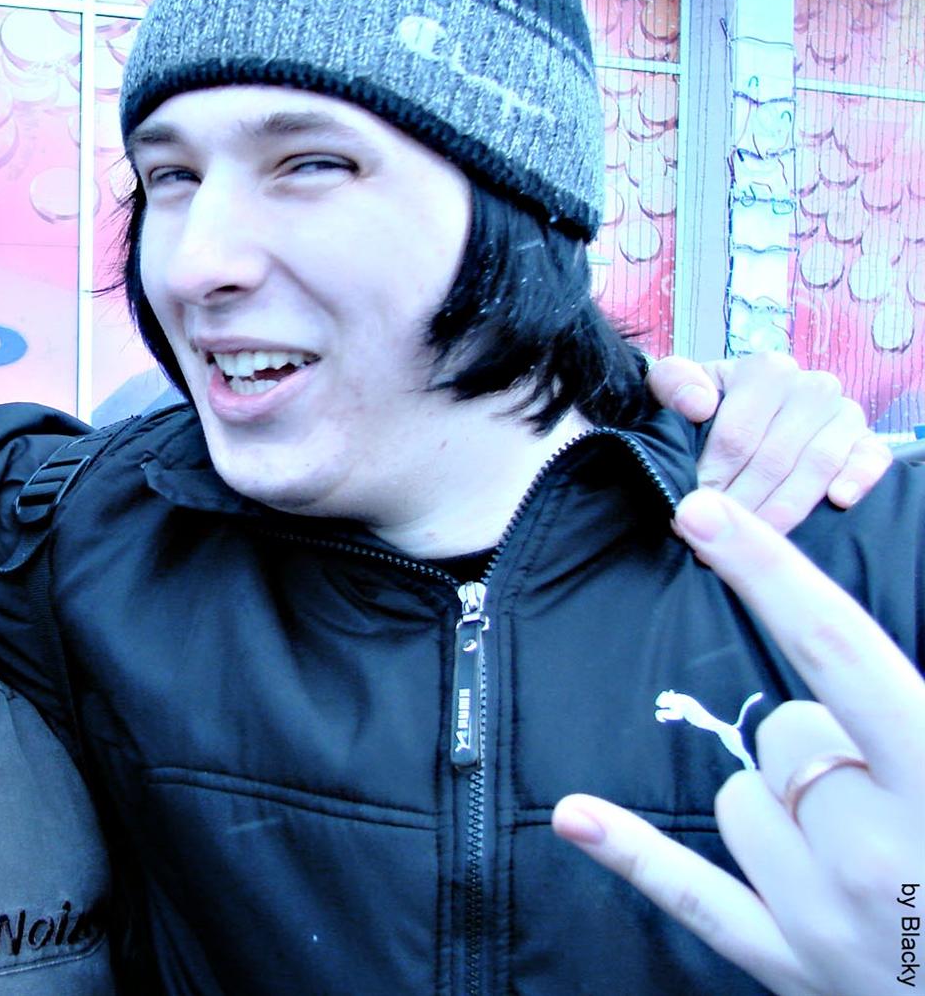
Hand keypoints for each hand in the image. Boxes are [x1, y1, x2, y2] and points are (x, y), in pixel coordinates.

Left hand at [553, 488, 923, 995]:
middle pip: (785, 733)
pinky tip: (574, 817)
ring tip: (859, 849)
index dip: (769, 573)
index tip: (703, 514)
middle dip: (820, 742)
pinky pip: (693, 895)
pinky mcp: (791, 965)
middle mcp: (878, 849)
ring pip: (737, 799)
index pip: (838, 650)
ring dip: (779, 803)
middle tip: (887, 793)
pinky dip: (633, 854)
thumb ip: (917, 710)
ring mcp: (828, 915)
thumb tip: (849, 657)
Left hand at [647, 353, 891, 532]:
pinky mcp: (866, 440)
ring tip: (753, 536)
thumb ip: (674, 384)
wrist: (748, 416)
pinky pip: (871, 459)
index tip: (688, 508)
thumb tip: (698, 404)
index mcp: (766, 371)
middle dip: (739, 504)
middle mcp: (811, 386)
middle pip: (773, 459)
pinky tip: (837, 500)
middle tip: (712, 539)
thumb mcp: (678, 388)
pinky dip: (856, 478)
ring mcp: (843, 413)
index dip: (710, 478)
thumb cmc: (710, 407)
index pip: (736, 436)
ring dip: (783, 508)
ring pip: (816, 466)